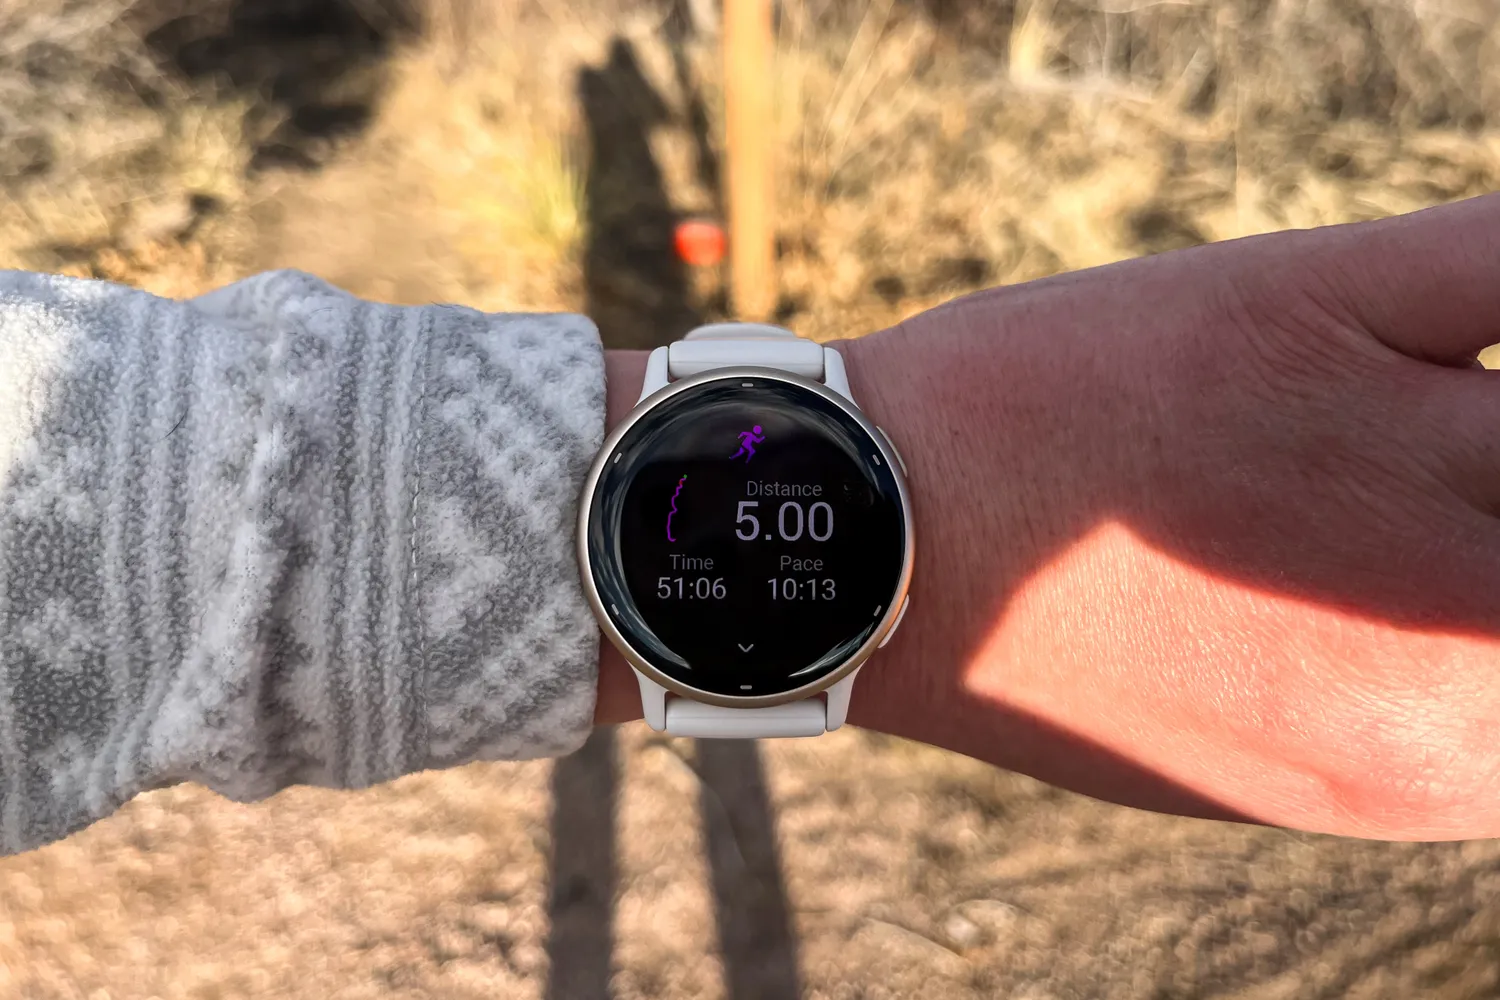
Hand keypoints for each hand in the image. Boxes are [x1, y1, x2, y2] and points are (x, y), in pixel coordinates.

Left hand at [841, 194, 1499, 839]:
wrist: (881, 541)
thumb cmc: (1057, 658)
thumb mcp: (1277, 755)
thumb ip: (1441, 727)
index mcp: (1438, 757)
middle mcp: (1445, 620)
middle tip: (1484, 493)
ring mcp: (1392, 447)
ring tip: (1457, 438)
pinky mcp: (1317, 306)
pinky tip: (1497, 300)